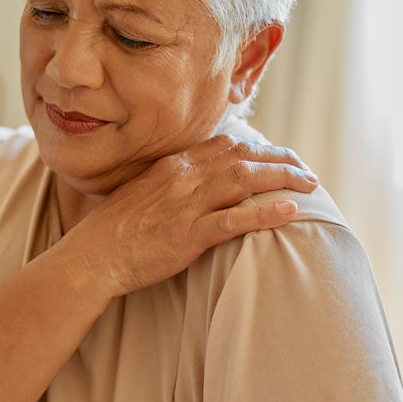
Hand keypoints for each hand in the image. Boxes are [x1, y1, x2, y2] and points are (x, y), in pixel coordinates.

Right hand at [60, 134, 318, 298]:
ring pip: (244, 180)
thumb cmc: (115, 232)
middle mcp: (183, 177)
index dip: (261, 147)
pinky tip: (290, 211)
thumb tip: (200, 183)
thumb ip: (174, 184)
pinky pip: (233, 219)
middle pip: (243, 156)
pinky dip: (264, 212)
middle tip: (307, 171)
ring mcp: (185, 205)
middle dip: (281, 160)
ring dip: (282, 179)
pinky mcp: (187, 235)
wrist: (92, 257)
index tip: (282, 156)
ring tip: (310, 185)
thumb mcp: (145, 194)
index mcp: (174, 165)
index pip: (227, 144)